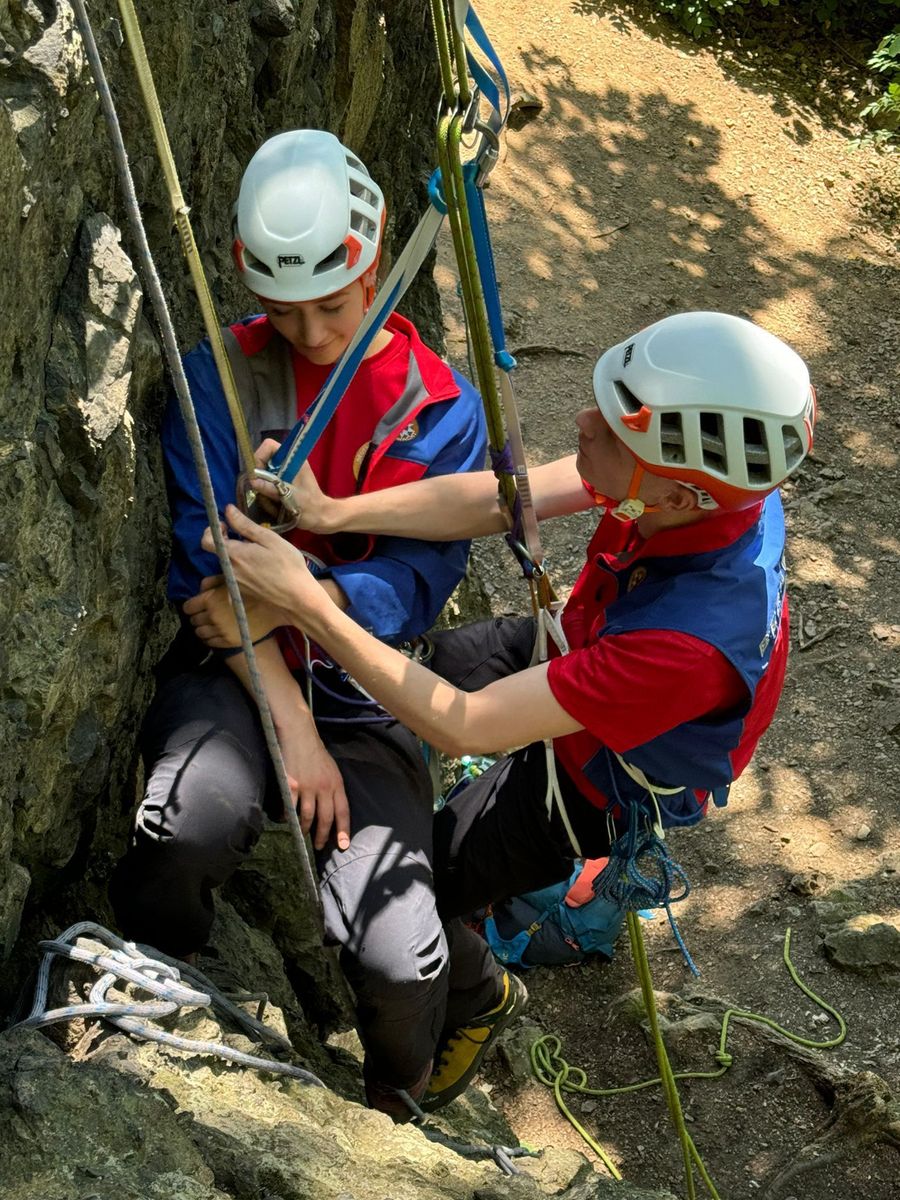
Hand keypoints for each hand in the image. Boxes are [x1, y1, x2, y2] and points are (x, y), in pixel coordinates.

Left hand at [182, 576, 286, 648]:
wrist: (275, 607)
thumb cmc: (254, 588)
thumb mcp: (232, 579)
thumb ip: (212, 581)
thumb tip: (200, 588)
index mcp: (210, 599)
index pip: (188, 607)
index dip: (191, 606)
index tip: (197, 606)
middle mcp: (212, 616)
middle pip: (194, 620)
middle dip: (198, 617)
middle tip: (206, 614)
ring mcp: (220, 631)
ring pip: (200, 633)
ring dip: (203, 628)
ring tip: (211, 625)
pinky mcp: (229, 642)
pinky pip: (211, 643)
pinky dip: (210, 638)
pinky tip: (217, 633)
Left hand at [201, 505, 325, 622]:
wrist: (297, 596)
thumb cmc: (287, 564)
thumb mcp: (268, 539)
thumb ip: (245, 524)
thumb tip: (227, 510)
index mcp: (234, 554)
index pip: (206, 541)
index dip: (212, 530)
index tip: (227, 527)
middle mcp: (229, 570)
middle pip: (218, 552)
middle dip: (227, 542)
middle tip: (246, 538)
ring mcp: (234, 584)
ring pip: (227, 564)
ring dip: (236, 557)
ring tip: (256, 555)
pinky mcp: (241, 593)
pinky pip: (235, 578)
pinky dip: (242, 571)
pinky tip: (258, 571)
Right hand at [249, 444, 339, 535]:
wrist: (319, 515)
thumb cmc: (309, 506)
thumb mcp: (288, 496)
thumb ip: (271, 488)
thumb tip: (253, 481)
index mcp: (294, 458)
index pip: (269, 446)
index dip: (260, 457)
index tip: (257, 474)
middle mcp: (289, 460)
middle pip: (264, 457)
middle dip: (259, 471)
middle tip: (258, 486)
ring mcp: (286, 469)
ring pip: (264, 468)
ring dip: (261, 480)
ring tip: (264, 493)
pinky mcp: (283, 479)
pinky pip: (267, 477)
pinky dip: (265, 485)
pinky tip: (269, 496)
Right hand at [278, 716, 350, 850]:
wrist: (299, 734)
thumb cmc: (316, 752)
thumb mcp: (332, 769)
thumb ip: (332, 788)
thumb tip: (331, 808)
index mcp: (337, 783)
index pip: (343, 811)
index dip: (343, 830)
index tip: (343, 845)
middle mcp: (324, 787)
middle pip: (326, 818)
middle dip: (323, 836)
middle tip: (320, 846)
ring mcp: (307, 787)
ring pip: (308, 816)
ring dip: (306, 829)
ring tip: (304, 835)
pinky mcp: (291, 785)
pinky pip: (290, 807)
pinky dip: (288, 817)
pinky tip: (287, 820)